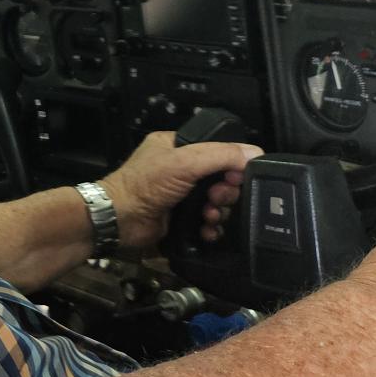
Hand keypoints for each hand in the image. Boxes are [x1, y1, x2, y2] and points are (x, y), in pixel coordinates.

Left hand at [99, 131, 258, 250]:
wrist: (120, 221)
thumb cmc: (145, 184)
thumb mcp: (184, 162)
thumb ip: (220, 155)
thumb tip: (255, 153)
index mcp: (176, 146)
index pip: (216, 150)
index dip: (230, 164)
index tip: (234, 177)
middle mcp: (180, 169)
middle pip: (221, 179)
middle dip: (224, 192)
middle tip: (215, 198)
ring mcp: (181, 196)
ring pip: (217, 203)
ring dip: (219, 211)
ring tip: (208, 215)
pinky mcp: (183, 219)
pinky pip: (209, 222)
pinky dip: (212, 227)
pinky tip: (206, 230)